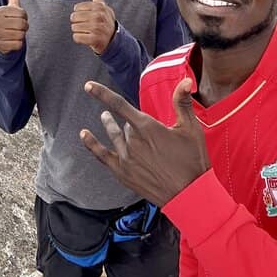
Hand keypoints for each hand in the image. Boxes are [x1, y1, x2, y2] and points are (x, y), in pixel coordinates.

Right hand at [0, 0, 27, 52]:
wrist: (2, 39)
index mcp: (0, 11)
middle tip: (19, 27)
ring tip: (15, 34)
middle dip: (24, 27)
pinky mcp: (0, 45)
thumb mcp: (12, 7)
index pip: (22, 13)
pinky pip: (18, 44)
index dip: (24, 17)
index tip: (19, 18)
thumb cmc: (9, 21)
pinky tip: (12, 42)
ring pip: (20, 34)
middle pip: (22, 24)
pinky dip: (18, 44)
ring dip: (21, 35)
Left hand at [70, 0, 116, 54]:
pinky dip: (79, 39)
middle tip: (87, 25)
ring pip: (74, 28)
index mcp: (99, 7)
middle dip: (78, 23)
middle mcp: (99, 16)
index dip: (80, 13)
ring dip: (79, 31)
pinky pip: (76, 37)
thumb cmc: (103, 20)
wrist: (113, 39)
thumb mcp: (101, 6)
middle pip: (74, 18)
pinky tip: (87, 38)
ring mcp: (98, 28)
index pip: (77, 8)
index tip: (88, 16)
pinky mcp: (95, 40)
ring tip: (88, 31)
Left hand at [80, 78, 209, 205]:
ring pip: (115, 136)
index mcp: (147, 128)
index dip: (102, 94)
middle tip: (143, 128)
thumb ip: (182, 102)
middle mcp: (133, 142)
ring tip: (104, 119)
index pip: (119, 105)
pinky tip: (84, 135)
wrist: (189, 195)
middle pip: (125, 124)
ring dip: (110, 126)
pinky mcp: (123, 173)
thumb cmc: (192, 161)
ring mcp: (126, 158)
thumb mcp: (191, 128)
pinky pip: (101, 155)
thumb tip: (185, 81)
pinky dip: (91, 144)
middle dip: (133, 123)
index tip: (89, 86)